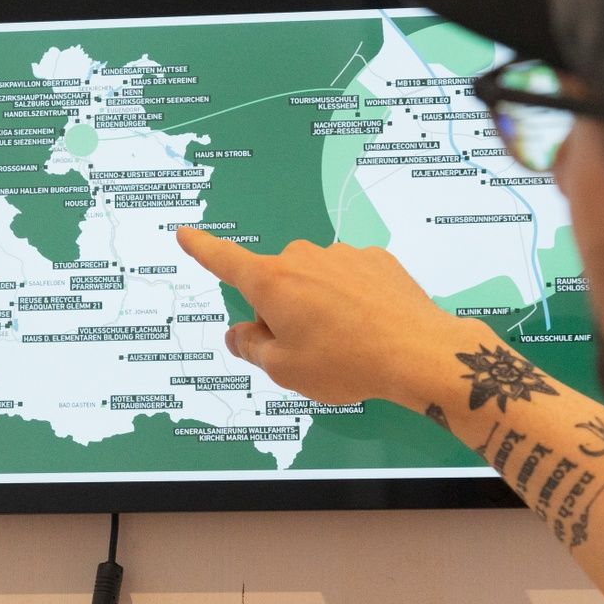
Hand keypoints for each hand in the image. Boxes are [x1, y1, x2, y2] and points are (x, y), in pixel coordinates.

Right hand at [175, 227, 469, 409]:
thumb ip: (252, 348)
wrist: (418, 353)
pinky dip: (350, 300)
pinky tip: (368, 327)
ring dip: (318, 305)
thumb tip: (238, 333)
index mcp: (272, 282)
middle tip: (304, 350)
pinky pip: (348, 279)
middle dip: (280, 310)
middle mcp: (303, 258)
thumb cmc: (346, 363)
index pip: (225, 261)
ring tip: (345, 343)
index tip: (186, 234)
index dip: (202, 249)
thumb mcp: (285, 369)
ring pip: (314, 281)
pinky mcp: (376, 259)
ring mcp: (342, 255)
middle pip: (275, 283)